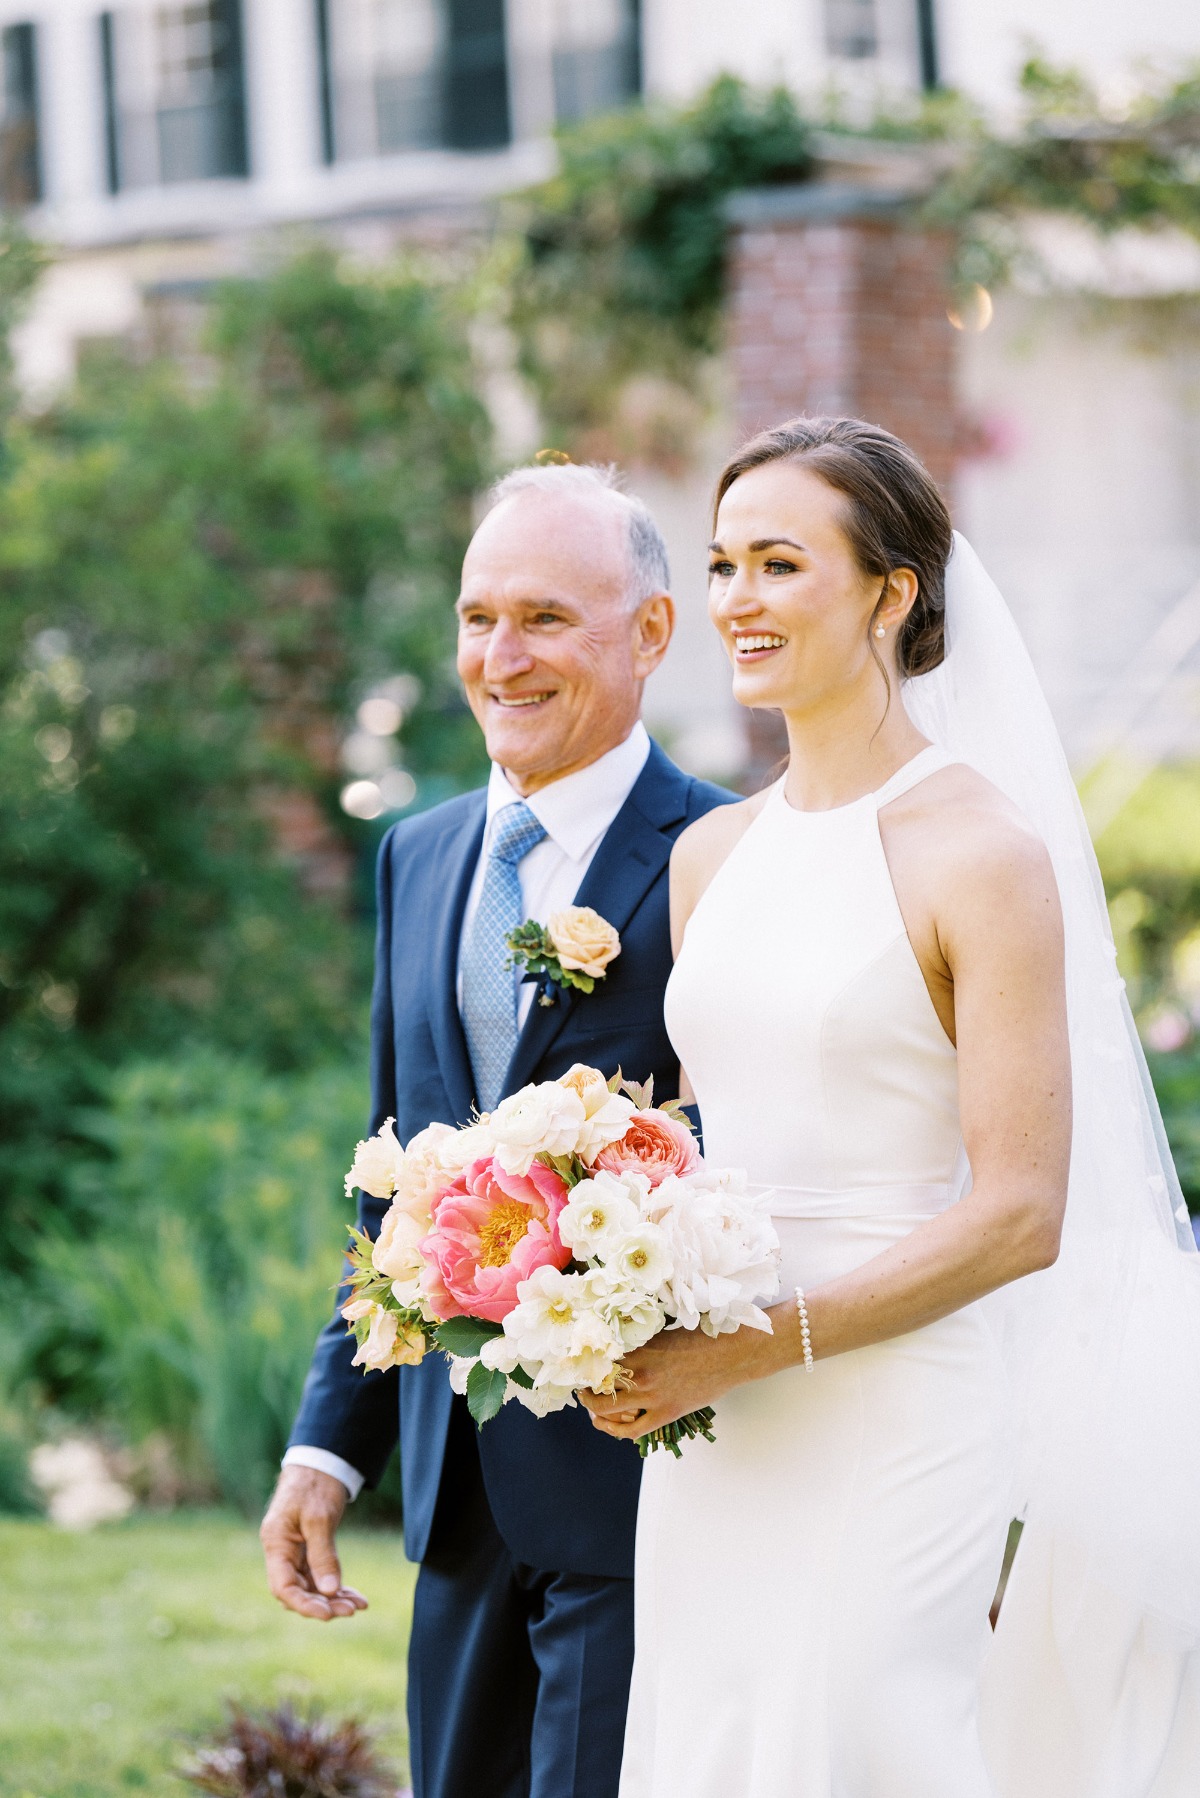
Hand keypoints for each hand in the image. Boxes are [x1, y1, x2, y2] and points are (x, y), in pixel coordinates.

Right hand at [260, 1466, 367, 1621]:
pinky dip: (336, 1587)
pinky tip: (356, 1597)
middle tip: (351, 1610)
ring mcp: (295, 1553)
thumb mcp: (319, 1517)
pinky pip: (320, 1577)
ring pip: (311, 1587)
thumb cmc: (315, 1484)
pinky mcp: (309, 1551)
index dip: (303, 1605)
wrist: (321, 1462)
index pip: (282, 1587)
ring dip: (333, 1599)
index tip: (327, 1614)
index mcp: (276, 1543)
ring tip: (359, 1605)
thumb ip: (322, 1554)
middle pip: (297, 1591)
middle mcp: (282, 1552)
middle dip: (323, 1604)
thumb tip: (329, 1591)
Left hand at [582, 1324, 772, 1440]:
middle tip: (580, 1383)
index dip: (584, 1361)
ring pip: (608, 1410)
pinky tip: (609, 1425)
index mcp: (639, 1350)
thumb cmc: (701, 1337)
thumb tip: (619, 1341)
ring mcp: (652, 1397)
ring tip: (590, 1403)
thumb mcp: (664, 1332)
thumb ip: (641, 1341)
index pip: (597, 1358)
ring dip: (593, 1408)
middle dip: (583, 1386)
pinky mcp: (666, 1414)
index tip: (577, 1360)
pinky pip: (633, 1430)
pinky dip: (616, 1430)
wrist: (732, 1355)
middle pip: (596, 1385)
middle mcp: (640, 1374)